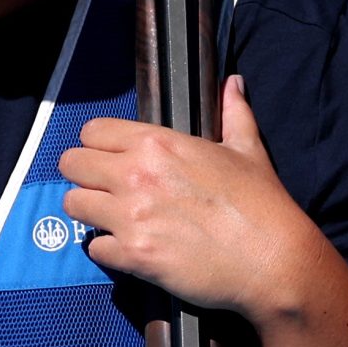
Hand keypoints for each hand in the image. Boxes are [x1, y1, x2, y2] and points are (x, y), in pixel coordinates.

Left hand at [58, 76, 331, 323]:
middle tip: (105, 187)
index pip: (92, 131)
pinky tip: (128, 247)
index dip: (98, 144)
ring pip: (72, 203)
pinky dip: (107, 249)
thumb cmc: (263, 205)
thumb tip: (233, 83)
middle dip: (85, 175)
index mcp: (157, 144)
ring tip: (112, 217)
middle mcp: (135, 175)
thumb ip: (233, 114)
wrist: (276, 262)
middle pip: (71, 164)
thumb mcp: (248, 151)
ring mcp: (130, 217)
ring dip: (90, 210)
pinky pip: (93, 247)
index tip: (110, 157)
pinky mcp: (132, 255)